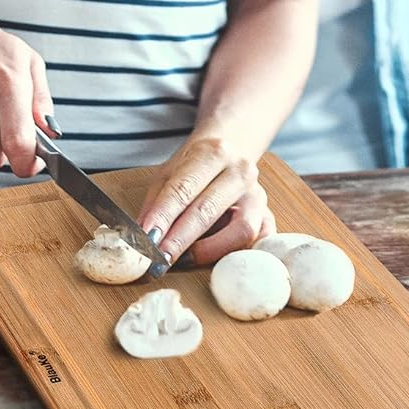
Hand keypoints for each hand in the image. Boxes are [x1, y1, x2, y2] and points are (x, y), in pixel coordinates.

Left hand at [137, 137, 274, 265]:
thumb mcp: (168, 174)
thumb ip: (155, 205)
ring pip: (241, 230)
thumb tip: (140, 236)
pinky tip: (213, 257)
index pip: (182, 190)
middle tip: (159, 259)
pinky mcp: (268, 215)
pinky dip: (235, 253)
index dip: (163, 217)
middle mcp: (240, 171)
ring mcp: (258, 194)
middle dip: (180, 239)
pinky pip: (258, 241)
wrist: (232, 149)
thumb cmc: (195, 166)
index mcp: (212, 153)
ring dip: (210, 250)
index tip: (147, 239)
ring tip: (184, 258)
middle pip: (207, 211)